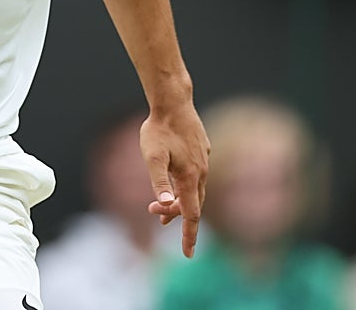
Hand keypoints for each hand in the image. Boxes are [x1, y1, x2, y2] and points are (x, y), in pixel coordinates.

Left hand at [140, 101, 209, 257]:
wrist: (173, 101)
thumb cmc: (159, 129)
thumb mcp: (152, 156)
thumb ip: (159, 181)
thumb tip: (166, 203)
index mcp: (190, 177)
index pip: (192, 214)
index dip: (189, 235)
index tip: (187, 254)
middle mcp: (201, 171)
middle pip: (192, 204)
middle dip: (175, 215)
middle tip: (153, 214)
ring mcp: (203, 160)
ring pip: (195, 190)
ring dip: (179, 201)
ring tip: (160, 207)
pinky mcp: (202, 150)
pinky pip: (196, 176)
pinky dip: (185, 186)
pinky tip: (176, 182)